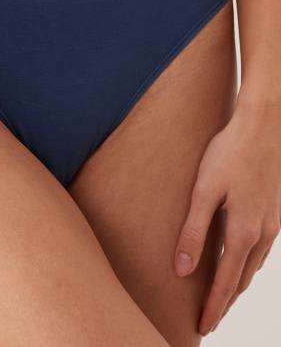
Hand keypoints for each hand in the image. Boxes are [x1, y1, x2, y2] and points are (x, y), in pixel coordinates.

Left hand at [174, 99, 280, 335]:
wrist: (263, 126)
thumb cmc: (229, 154)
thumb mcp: (204, 191)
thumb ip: (194, 231)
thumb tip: (181, 269)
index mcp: (244, 233)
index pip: (225, 283)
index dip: (213, 308)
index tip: (202, 328)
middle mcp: (263, 235)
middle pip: (242, 280)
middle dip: (224, 302)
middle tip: (209, 320)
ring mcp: (272, 224)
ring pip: (253, 266)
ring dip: (236, 285)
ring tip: (221, 297)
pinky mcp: (274, 211)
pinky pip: (261, 250)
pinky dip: (248, 265)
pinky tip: (239, 261)